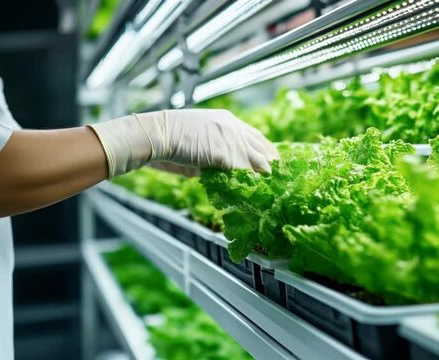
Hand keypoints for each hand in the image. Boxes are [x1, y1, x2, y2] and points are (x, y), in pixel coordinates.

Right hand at [89, 109, 278, 177]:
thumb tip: (222, 170)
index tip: (273, 165)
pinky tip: (258, 197)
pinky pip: (248, 174)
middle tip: (281, 182)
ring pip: (261, 162)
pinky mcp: (229, 156)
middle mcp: (234, 128)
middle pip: (264, 148)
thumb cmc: (169, 139)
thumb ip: (214, 153)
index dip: (266, 151)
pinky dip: (253, 187)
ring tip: (273, 194)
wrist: (157, 135)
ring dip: (267, 178)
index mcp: (227, 121)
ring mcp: (233, 141)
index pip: (256, 136)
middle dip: (273, 166)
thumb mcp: (197, 142)